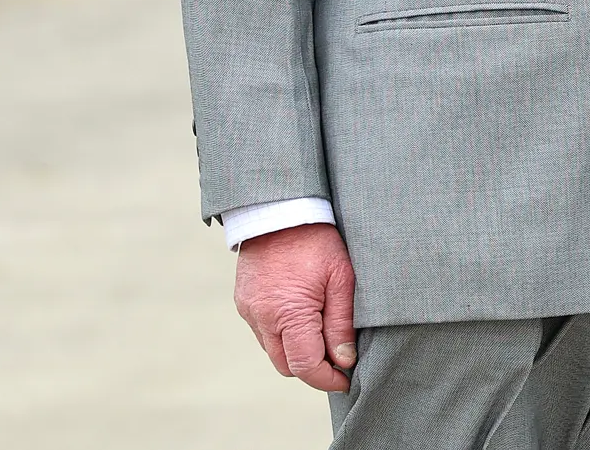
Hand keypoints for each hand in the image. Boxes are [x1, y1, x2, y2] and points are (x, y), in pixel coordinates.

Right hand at [235, 222, 358, 392]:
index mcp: (288, 313)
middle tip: (338, 358)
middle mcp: (262, 318)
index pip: (305, 365)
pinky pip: (263, 332)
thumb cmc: (318, 240)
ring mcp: (248, 311)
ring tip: (323, 335)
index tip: (346, 379)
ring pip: (273, 351)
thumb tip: (344, 360)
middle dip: (313, 367)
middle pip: (287, 364)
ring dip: (296, 350)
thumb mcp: (342, 278)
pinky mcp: (243, 302)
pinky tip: (302, 317)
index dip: (327, 379)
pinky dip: (283, 334)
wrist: (281, 209)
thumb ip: (342, 322)